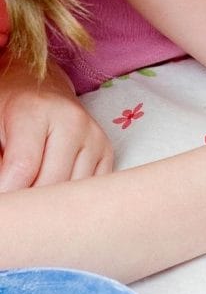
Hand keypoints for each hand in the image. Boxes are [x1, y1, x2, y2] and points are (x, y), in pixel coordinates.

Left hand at [0, 54, 113, 190]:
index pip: (23, 168)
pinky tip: (55, 186)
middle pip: (50, 183)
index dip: (9, 193)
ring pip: (71, 193)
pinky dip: (70, 197)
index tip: (5, 202)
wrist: (43, 90)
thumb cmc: (12, 111)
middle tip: (19, 200)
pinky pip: (88, 191)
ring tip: (34, 189)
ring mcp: (94, 137)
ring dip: (50, 202)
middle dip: (30, 201)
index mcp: (37, 111)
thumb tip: (7, 194)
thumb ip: (0, 160)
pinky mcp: (107, 151)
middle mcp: (73, 121)